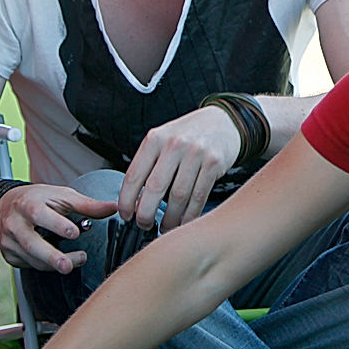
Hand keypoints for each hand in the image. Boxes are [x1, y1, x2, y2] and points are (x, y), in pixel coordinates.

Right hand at [0, 183, 117, 272]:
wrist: (5, 205)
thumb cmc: (39, 199)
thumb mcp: (62, 196)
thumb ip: (87, 205)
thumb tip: (115, 207)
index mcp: (27, 204)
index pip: (39, 214)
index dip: (56, 224)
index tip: (74, 233)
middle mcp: (14, 223)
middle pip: (31, 243)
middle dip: (50, 256)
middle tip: (67, 267)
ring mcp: (8, 241)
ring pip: (32, 259)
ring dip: (54, 264)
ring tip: (74, 263)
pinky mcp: (9, 255)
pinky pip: (29, 265)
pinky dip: (45, 265)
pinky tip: (58, 262)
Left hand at [117, 106, 241, 230]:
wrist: (223, 121)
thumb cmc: (188, 135)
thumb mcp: (163, 139)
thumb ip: (148, 163)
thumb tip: (133, 199)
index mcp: (155, 139)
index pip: (133, 175)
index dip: (126, 201)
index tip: (126, 215)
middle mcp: (174, 144)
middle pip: (155, 188)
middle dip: (146, 213)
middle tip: (144, 225)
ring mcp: (196, 153)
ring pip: (178, 196)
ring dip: (170, 218)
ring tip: (165, 227)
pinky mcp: (214, 163)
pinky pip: (199, 196)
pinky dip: (190, 214)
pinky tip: (184, 221)